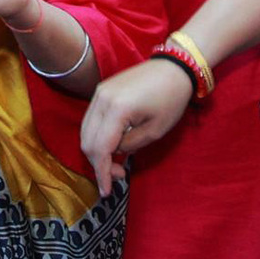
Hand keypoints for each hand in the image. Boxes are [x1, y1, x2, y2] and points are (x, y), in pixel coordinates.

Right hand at [77, 58, 189, 190]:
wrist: (174, 67)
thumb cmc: (171, 99)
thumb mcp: (155, 130)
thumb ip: (130, 145)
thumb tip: (115, 153)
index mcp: (116, 110)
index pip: (100, 148)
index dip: (102, 172)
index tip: (106, 191)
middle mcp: (101, 99)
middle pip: (87, 141)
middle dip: (98, 163)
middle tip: (119, 173)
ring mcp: (99, 93)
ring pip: (85, 131)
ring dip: (96, 151)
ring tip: (117, 161)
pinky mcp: (101, 91)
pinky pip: (91, 119)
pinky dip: (97, 137)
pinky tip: (114, 144)